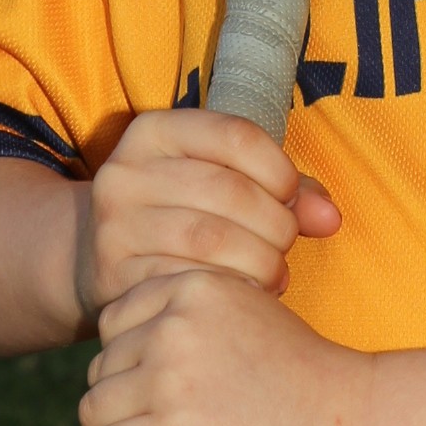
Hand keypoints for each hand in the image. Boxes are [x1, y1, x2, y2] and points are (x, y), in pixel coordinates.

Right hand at [76, 110, 340, 320]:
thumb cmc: (183, 211)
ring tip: (273, 273)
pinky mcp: (113, 275)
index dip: (280, 169)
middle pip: (228, 191)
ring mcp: (114, 224)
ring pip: (211, 239)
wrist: (97, 256)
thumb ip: (283, 188)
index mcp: (155, 131)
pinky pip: (187, 282)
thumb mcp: (222, 180)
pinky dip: (229, 290)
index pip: (236, 135)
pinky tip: (244, 294)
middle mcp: (125, 171)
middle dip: (276, 223)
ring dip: (260, 261)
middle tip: (286, 244)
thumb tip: (329, 217)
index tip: (291, 196)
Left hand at [77, 266, 368, 425]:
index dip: (122, 353)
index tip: (137, 383)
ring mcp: (171, 379)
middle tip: (134, 424)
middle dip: (113, 395)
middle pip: (102, 364)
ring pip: (95, 408)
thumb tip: (157, 341)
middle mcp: (175, 325)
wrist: (348, 424)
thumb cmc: (307, 377)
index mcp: (194, 288)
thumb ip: (207, 313)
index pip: (116, 317)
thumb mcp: (253, 312)